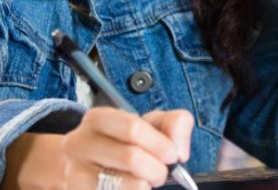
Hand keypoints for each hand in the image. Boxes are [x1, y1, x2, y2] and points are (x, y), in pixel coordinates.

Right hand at [57, 108, 192, 188]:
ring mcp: (73, 174)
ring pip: (121, 184)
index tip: (173, 156)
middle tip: (162, 173)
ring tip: (147, 182)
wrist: (86, 165)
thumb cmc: (126, 141)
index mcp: (97, 119)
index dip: (159, 144)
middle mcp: (78, 144)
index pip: (132, 128)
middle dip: (156, 169)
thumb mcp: (152, 123)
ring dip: (145, 186)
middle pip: (130, 157)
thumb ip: (175, 123)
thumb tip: (180, 152)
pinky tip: (132, 188)